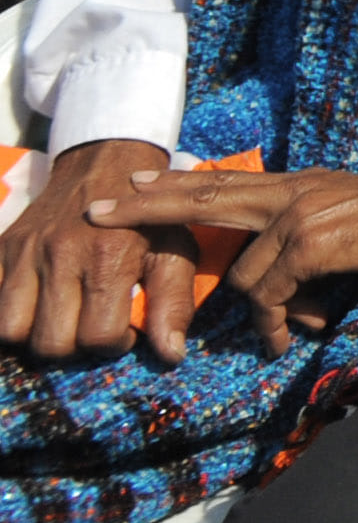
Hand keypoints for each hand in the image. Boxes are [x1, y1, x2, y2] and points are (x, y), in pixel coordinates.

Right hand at [0, 142, 194, 361]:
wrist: (105, 166)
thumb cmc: (147, 216)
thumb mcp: (174, 251)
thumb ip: (173, 304)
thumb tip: (170, 355)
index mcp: (108, 256)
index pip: (97, 336)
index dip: (113, 344)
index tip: (122, 330)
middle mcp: (60, 254)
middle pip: (49, 341)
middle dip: (73, 346)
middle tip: (89, 326)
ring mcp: (24, 252)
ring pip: (10, 329)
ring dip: (36, 334)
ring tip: (63, 319)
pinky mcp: (1, 249)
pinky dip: (10, 313)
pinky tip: (37, 306)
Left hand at [92, 167, 357, 357]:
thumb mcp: (339, 218)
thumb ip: (300, 238)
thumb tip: (276, 289)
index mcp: (293, 185)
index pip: (223, 181)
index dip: (175, 182)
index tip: (133, 180)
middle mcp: (288, 193)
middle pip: (202, 199)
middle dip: (145, 207)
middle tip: (96, 212)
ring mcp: (296, 216)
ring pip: (244, 275)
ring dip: (258, 314)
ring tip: (277, 335)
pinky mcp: (311, 243)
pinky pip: (272, 292)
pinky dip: (275, 320)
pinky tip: (285, 335)